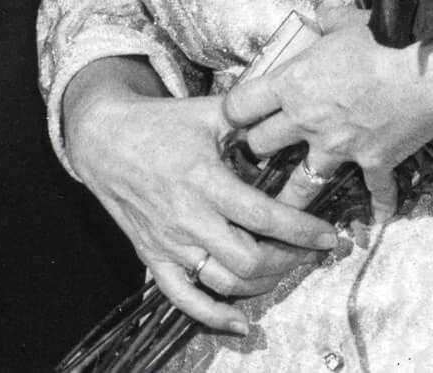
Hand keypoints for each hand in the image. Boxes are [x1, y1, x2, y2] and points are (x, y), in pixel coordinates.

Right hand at [61, 59, 340, 335]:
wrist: (104, 142)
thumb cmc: (162, 124)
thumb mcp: (208, 112)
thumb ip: (250, 116)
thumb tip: (292, 110)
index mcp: (206, 181)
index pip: (263, 217)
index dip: (302, 231)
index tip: (328, 236)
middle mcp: (189, 218)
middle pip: (249, 260)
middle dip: (287, 260)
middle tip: (308, 250)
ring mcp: (170, 243)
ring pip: (224, 282)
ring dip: (261, 284)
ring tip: (283, 269)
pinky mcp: (154, 258)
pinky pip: (184, 298)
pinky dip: (214, 316)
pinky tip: (241, 322)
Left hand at [222, 5, 432, 221]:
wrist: (429, 69)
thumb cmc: (385, 38)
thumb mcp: (351, 20)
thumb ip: (330, 17)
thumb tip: (324, 7)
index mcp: (293, 84)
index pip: (241, 104)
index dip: (233, 111)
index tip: (236, 115)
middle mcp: (307, 121)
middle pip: (261, 146)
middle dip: (258, 148)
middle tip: (262, 149)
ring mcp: (339, 148)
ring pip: (301, 185)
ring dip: (292, 197)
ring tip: (283, 212)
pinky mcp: (373, 163)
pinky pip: (374, 192)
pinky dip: (379, 204)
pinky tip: (379, 217)